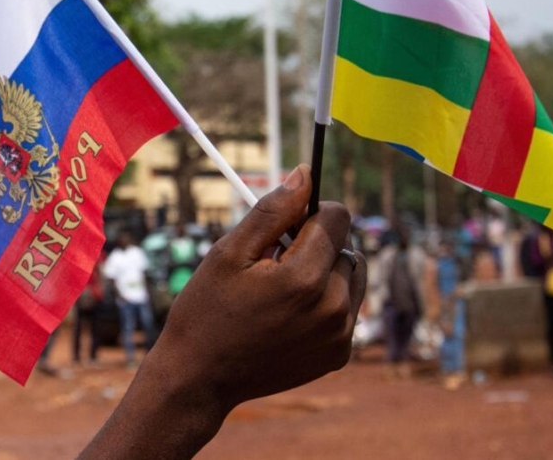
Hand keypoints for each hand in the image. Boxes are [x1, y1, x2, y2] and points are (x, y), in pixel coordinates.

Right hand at [79, 164, 366, 459]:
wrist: (200, 378)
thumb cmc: (206, 310)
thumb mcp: (229, 253)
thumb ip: (272, 211)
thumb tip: (305, 174)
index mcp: (304, 278)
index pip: (338, 217)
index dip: (310, 212)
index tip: (283, 225)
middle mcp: (333, 308)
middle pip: (346, 246)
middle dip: (316, 244)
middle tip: (272, 262)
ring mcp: (339, 335)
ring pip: (352, 277)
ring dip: (325, 272)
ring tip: (282, 288)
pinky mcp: (340, 354)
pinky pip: (347, 309)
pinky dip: (325, 303)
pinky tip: (288, 315)